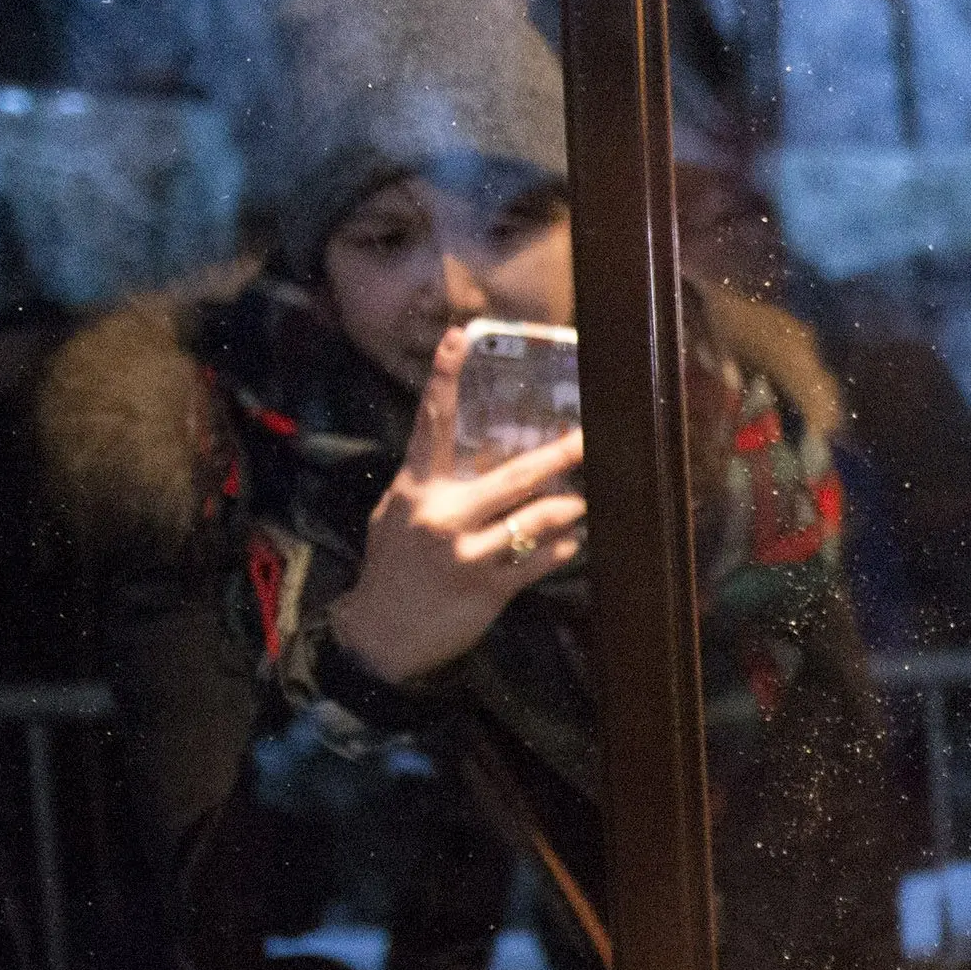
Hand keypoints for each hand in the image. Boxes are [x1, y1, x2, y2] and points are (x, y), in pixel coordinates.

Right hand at [326, 328, 586, 685]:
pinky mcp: (487, 587)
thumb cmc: (392, 566)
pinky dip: (560, 550)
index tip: (461, 336)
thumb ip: (429, 482)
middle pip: (513, 475)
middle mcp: (442, 514)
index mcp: (417, 488)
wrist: (382, 632)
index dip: (446, 378)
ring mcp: (466, 552)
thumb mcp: (396, 515)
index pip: (431, 423)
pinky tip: (572, 543)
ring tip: (582, 499)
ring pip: (535, 519)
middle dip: (558, 454)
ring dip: (566, 508)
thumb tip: (467, 453)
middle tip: (588, 436)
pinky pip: (538, 562)